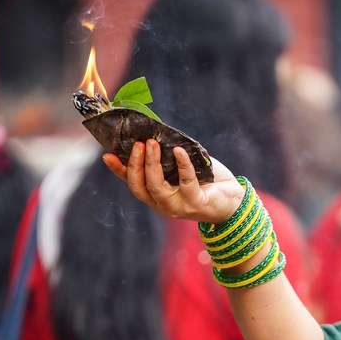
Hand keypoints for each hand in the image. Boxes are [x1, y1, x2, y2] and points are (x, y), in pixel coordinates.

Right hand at [102, 140, 244, 223]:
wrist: (233, 199)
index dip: (118, 170)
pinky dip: (182, 164)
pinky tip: (178, 150)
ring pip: (156, 186)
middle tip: (138, 142)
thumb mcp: (180, 168)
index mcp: (155, 196)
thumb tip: (150, 132)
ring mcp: (177, 207)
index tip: (107, 154)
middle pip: (139, 186)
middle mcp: (162, 204)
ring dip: (151, 163)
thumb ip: (165, 158)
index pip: (132, 183)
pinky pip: (186, 183)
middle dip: (134, 164)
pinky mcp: (195, 204)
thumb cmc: (205, 181)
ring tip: (151, 143)